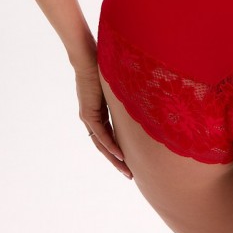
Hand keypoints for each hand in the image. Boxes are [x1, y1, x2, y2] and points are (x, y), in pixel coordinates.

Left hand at [74, 58, 131, 178]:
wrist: (87, 58)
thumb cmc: (102, 66)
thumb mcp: (117, 85)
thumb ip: (126, 92)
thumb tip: (144, 91)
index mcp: (99, 113)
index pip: (109, 137)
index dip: (120, 150)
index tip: (132, 161)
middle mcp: (92, 118)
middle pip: (105, 146)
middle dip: (118, 161)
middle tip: (130, 175)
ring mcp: (88, 117)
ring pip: (102, 144)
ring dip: (114, 159)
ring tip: (126, 171)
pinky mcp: (87, 114)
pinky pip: (100, 134)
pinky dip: (110, 145)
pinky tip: (120, 155)